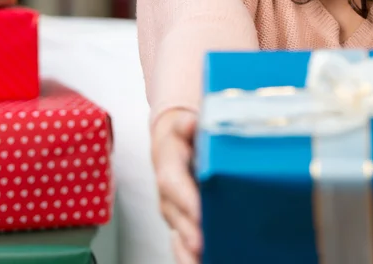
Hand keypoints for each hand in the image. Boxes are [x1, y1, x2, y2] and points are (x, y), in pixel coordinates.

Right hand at [151, 109, 201, 263]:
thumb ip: (186, 124)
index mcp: (168, 166)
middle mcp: (167, 194)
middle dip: (189, 232)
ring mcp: (174, 211)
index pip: (173, 183)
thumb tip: (189, 123)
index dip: (185, 200)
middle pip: (176, 216)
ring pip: (178, 235)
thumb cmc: (182, 134)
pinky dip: (191, 257)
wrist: (171, 142)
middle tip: (203, 245)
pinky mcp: (183, 222)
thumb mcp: (183, 122)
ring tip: (202, 262)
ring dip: (188, 252)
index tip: (199, 214)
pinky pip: (185, 243)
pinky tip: (204, 262)